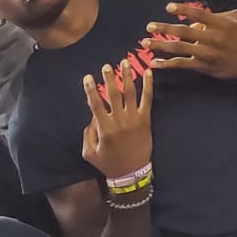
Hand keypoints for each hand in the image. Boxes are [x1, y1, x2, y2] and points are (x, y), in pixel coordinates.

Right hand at [80, 61, 153, 179]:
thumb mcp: (89, 153)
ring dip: (127, 76)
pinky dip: (148, 85)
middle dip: (109, 78)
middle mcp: (119, 121)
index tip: (88, 77)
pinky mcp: (146, 120)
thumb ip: (88, 134)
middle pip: (113, 94)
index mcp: (104, 128)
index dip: (91, 89)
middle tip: (106, 66)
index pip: (96, 104)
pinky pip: (147, 99)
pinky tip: (148, 73)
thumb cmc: (108, 164)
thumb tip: (92, 118)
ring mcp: (134, 119)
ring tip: (124, 62)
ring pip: (130, 93)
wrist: (131, 174)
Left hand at [146, 2, 236, 81]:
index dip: (183, 10)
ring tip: (145, 43)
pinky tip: (154, 63)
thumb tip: (196, 19)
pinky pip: (182, 65)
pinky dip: (166, 64)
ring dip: (160, 45)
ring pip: (179, 48)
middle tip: (149, 26)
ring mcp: (207, 53)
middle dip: (164, 28)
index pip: (198, 14)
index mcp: (221, 23)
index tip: (168, 7)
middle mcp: (213, 38)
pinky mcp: (204, 67)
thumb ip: (217, 16)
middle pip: (184, 32)